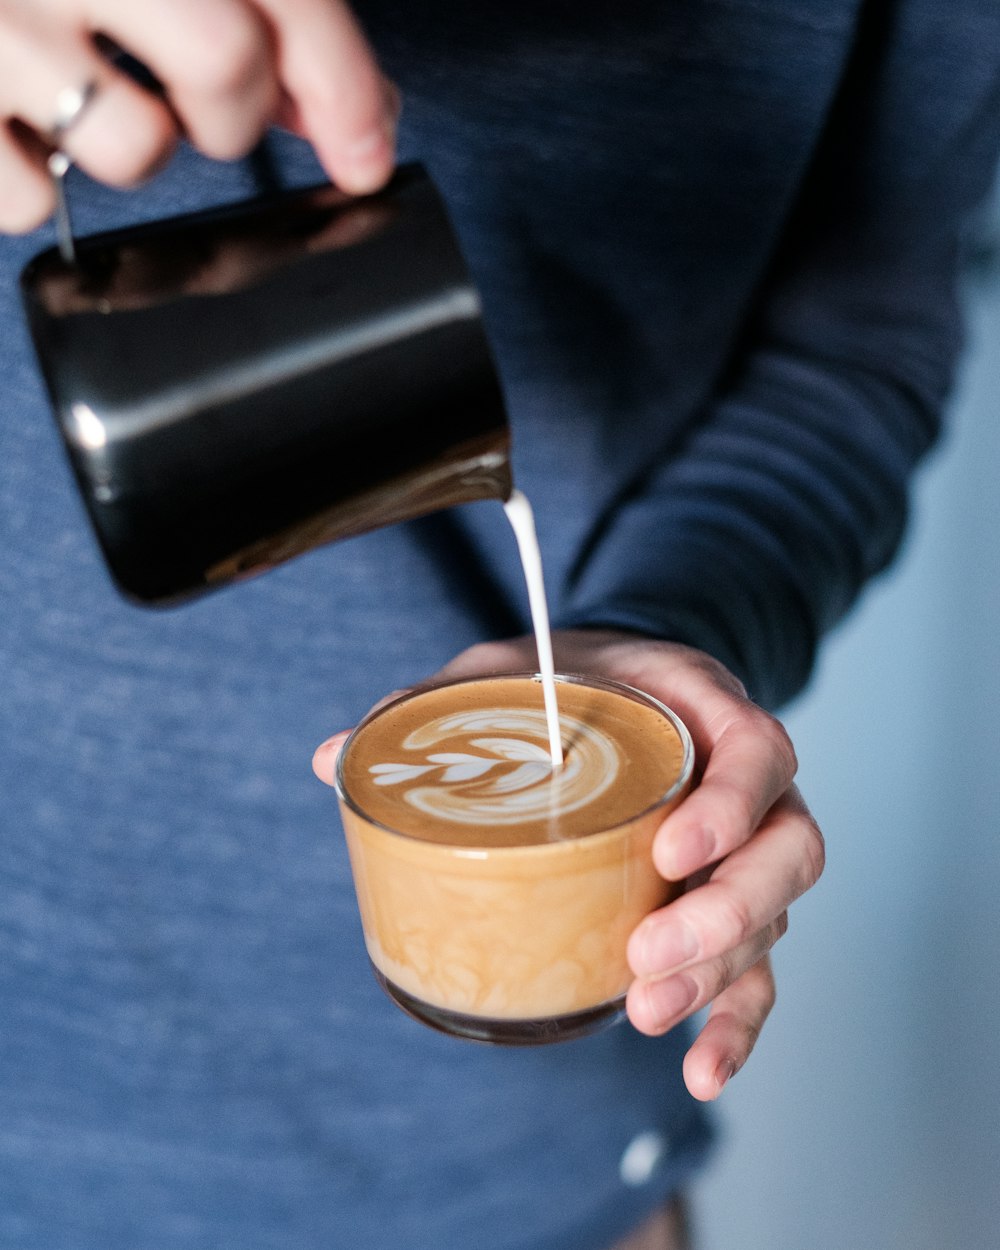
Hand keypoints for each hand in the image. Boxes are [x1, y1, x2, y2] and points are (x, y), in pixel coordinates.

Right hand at [0, 0, 397, 232]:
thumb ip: (262, 8)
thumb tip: (349, 117)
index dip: (340, 83)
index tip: (367, 156)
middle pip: (227, 68)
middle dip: (235, 112)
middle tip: (198, 101)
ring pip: (135, 148)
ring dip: (134, 146)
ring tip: (81, 91)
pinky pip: (28, 202)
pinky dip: (31, 181)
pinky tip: (9, 120)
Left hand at [313, 629, 824, 1101]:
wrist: (616, 687)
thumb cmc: (567, 678)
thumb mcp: (505, 670)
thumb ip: (435, 703)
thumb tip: (329, 756)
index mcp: (704, 707)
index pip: (756, 752)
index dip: (729, 808)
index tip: (667, 854)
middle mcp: (748, 781)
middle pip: (786, 851)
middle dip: (722, 913)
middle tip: (643, 952)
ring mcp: (747, 848)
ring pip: (775, 916)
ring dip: (719, 973)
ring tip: (648, 1013)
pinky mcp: (731, 904)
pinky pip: (759, 968)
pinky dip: (737, 1023)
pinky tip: (700, 1071)